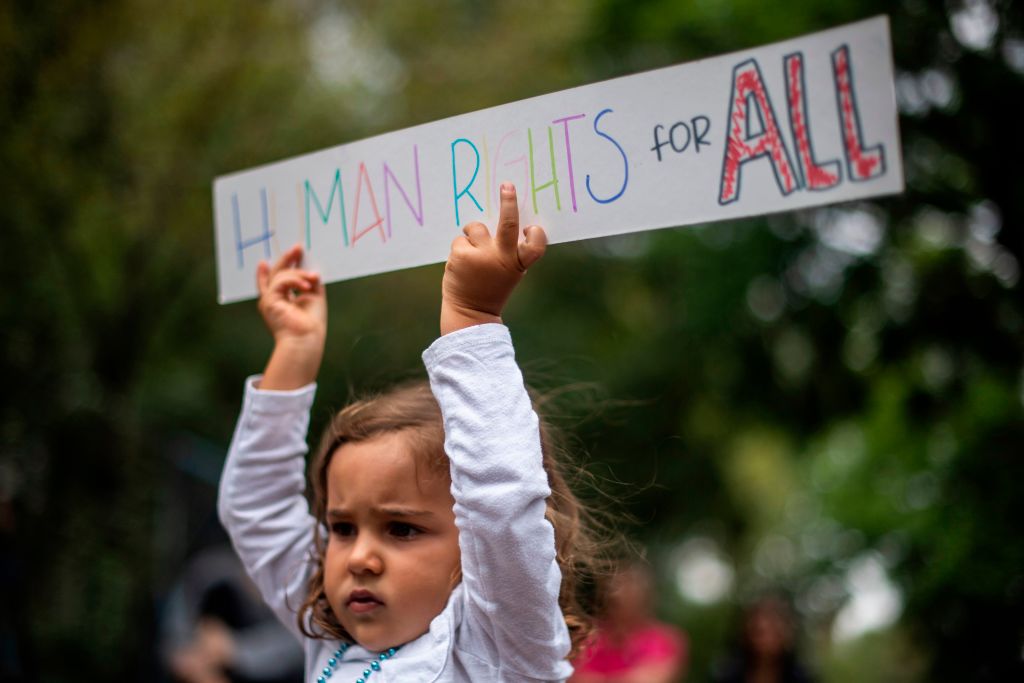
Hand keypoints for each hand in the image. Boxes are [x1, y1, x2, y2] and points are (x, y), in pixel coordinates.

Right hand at [256, 244, 326, 389]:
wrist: (305, 340)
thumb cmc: (311, 324)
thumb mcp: (314, 297)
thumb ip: (310, 282)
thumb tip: (311, 270)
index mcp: (282, 302)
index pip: (272, 283)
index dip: (268, 271)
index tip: (266, 260)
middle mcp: (273, 301)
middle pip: (276, 274)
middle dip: (287, 259)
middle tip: (297, 248)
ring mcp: (269, 300)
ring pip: (281, 275)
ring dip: (300, 274)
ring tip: (313, 279)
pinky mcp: (269, 300)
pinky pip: (282, 281)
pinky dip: (296, 280)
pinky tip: (307, 286)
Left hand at [440, 183, 546, 334]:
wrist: (469, 312)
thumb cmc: (490, 287)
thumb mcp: (508, 272)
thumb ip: (508, 251)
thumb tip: (499, 218)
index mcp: (517, 264)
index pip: (535, 246)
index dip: (536, 234)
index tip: (531, 227)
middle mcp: (501, 258)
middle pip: (508, 224)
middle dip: (509, 202)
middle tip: (507, 186)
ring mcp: (480, 256)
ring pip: (475, 228)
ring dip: (472, 235)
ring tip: (471, 255)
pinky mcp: (461, 255)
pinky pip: (460, 239)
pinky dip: (460, 248)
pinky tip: (462, 265)